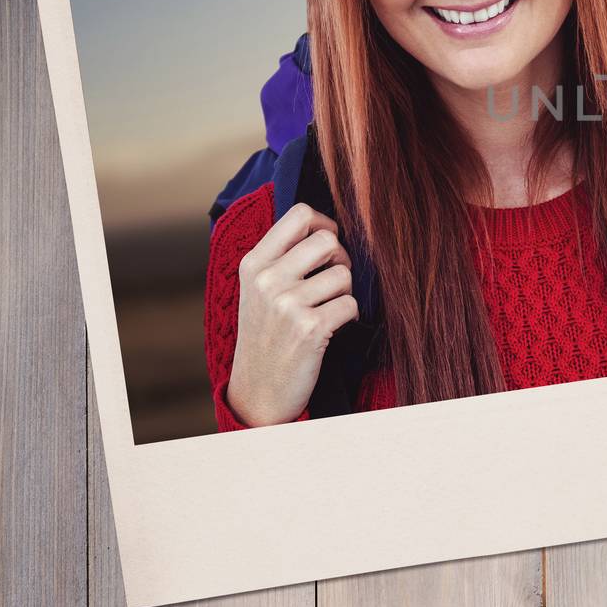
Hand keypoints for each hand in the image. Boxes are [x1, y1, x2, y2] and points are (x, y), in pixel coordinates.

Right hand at [225, 203, 358, 426]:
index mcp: (254, 264)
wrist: (258, 391)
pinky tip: (333, 327)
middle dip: (340, 259)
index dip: (325, 225)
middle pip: (328, 240)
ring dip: (345, 293)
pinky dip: (351, 316)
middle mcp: (267, 280)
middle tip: (332, 281)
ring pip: (344, 274)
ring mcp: (286, 304)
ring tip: (328, 309)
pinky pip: (351, 304)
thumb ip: (283, 256)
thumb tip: (326, 226)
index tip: (327, 245)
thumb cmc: (266, 335)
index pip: (300, 214)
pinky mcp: (309, 328)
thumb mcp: (258, 290)